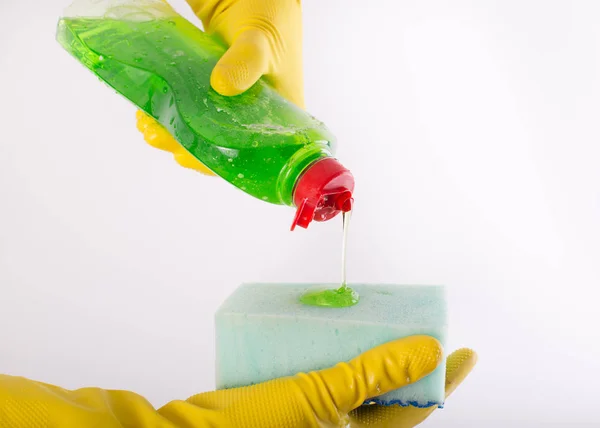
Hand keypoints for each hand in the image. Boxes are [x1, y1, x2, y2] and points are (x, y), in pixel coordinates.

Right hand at [0, 336, 475, 427]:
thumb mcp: (317, 396)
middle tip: (418, 326)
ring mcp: (317, 416)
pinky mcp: (293, 398)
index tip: (465, 350)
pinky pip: (328, 372)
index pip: (413, 409)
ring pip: (358, 381)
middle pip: (388, 394)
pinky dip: (338, 351)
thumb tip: (425, 349)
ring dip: (372, 353)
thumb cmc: (247, 424)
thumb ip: (371, 372)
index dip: (443, 378)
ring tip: (381, 320)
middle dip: (407, 361)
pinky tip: (336, 327)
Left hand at [136, 0, 302, 174]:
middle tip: (158, 135)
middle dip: (187, 144)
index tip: (188, 156)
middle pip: (223, 145)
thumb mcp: (261, 39)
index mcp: (281, 115)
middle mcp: (258, 114)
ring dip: (174, 129)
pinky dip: (172, 110)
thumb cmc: (269, 12)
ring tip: (148, 123)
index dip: (221, 161)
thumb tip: (223, 87)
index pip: (253, 154)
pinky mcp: (215, 88)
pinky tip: (151, 108)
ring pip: (205, 127)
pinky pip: (194, 107)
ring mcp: (236, 101)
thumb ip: (247, 62)